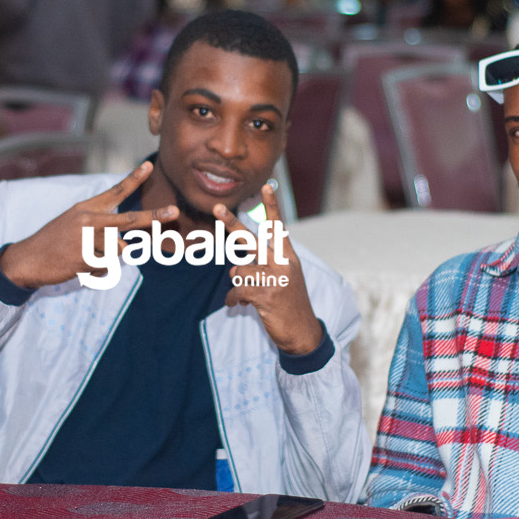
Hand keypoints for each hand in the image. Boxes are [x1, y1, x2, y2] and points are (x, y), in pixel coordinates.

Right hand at [0, 161, 176, 288]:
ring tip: (84, 255)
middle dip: (154, 217)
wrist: (28, 258)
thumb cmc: (54, 241)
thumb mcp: (73, 222)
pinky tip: (79, 265)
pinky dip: (98, 269)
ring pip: (119, 248)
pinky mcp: (85, 258)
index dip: (133, 179)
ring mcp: (87, 239)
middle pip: (129, 219)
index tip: (149, 167)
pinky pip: (107, 266)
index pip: (115, 191)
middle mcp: (88, 220)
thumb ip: (99, 224)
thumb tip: (126, 242)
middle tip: (174, 211)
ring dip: (108, 256)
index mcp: (86, 207)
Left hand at [212, 183, 323, 356]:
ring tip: (245, 296)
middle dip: (231, 224)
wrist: (302, 333)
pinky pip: (236, 290)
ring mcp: (274, 278)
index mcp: (288, 257)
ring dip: (237, 284)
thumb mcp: (285, 280)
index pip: (278, 227)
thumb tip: (234, 267)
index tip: (267, 186)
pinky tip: (238, 305)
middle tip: (216, 208)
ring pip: (238, 270)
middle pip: (250, 240)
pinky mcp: (265, 294)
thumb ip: (265, 268)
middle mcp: (282, 263)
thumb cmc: (289, 305)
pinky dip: (233, 299)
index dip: (271, 207)